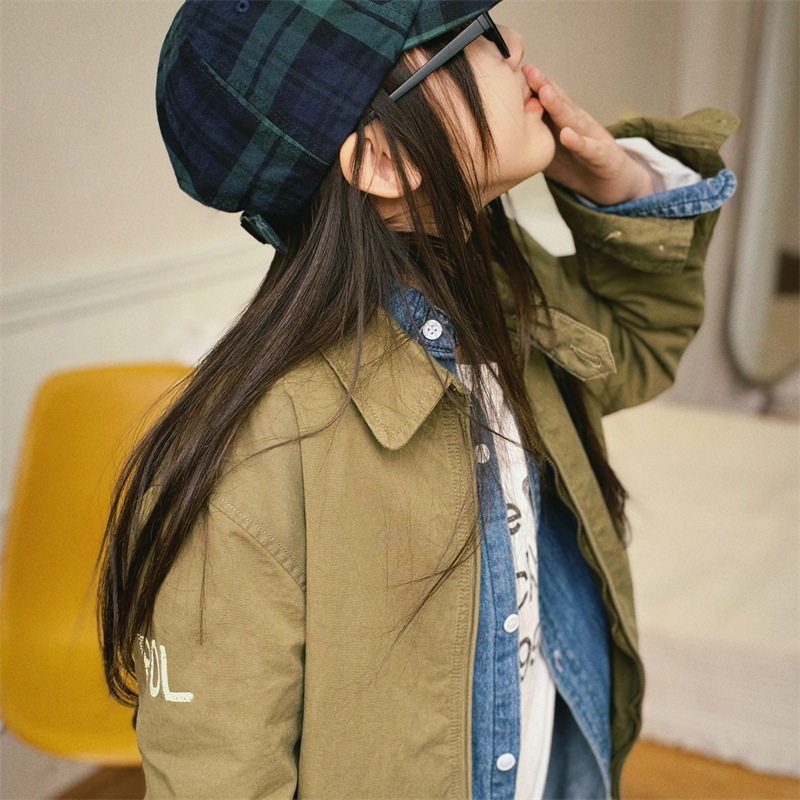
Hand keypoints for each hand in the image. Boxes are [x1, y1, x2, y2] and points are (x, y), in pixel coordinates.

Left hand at [523, 65, 653, 205]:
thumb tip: (500, 132)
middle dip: (543, 86)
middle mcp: (577, 123)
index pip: (545, 101)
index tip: (511, 71)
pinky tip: (567, 135)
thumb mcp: (549, 148)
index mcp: (562, 121)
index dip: (530, 87)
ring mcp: (591, 137)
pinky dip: (579, 141)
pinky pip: (589, 148)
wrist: (609, 182)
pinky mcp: (602, 156)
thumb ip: (531, 136)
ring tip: (544, 94)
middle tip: (527, 72)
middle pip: (559, 102)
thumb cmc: (576, 163)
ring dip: (559, 106)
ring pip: (573, 119)